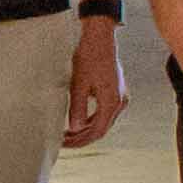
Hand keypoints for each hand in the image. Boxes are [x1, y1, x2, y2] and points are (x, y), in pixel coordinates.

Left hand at [61, 19, 124, 149]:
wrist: (99, 39)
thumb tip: (74, 128)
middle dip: (82, 138)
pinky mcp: (115, 92)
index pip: (97, 131)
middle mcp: (120, 102)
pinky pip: (103, 112)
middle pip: (101, 129)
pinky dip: (90, 119)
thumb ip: (77, 107)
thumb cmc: (88, 58)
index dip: (80, 140)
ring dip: (86, 129)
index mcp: (112, 101)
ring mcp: (119, 97)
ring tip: (67, 134)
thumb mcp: (79, 84)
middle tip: (63, 142)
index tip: (64, 144)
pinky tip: (76, 121)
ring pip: (103, 122)